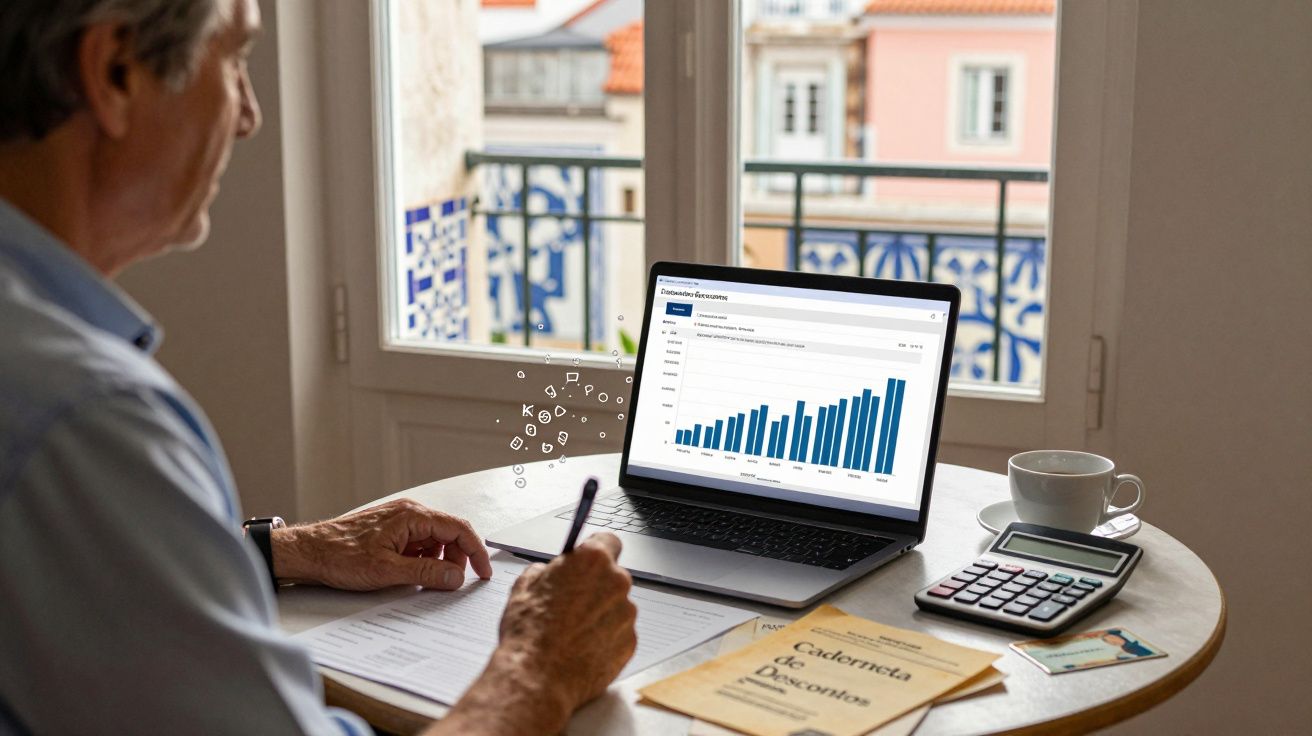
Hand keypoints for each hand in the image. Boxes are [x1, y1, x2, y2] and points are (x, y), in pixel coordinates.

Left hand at [269, 499, 492, 590]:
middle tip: (451, 583)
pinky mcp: (390, 530)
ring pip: (433, 539)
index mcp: (412, 516)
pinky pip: (418, 543)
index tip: (482, 573)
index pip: (458, 528)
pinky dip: (422, 559)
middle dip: (456, 559)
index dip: (475, 551)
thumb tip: (456, 578)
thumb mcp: (387, 571)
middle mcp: (408, 512)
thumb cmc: (340, 556)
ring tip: (426, 581)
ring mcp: (399, 520)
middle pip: (449, 533)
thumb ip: (426, 574)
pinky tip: (411, 574)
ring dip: (437, 560)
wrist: (308, 552)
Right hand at [498, 533, 637, 707]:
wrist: (537, 677)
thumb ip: (544, 571)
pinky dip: (605, 638)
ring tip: (572, 632)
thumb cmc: (530, 633)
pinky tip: (582, 647)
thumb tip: (548, 572)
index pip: (608, 541)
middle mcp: (617, 583)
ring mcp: (626, 614)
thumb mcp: (524, 587)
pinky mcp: (630, 642)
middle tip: (571, 604)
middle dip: (595, 587)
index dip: (596, 551)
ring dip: (600, 614)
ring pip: (616, 607)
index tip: (590, 560)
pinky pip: (619, 633)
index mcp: (592, 561)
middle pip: (612, 576)